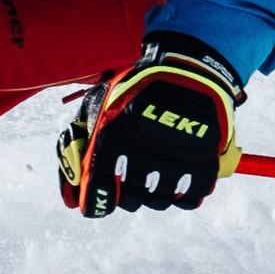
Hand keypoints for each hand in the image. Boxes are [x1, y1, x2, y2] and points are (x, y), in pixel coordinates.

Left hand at [57, 32, 243, 214]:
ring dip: (155, 194)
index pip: (96, 195)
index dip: (94, 202)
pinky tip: (179, 180)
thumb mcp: (101, 102)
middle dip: (127, 195)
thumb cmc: (139, 87)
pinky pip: (189, 200)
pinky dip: (183, 195)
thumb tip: (71, 174)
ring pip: (159, 202)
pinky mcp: (202, 168)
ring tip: (157, 176)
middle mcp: (140, 160)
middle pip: (131, 201)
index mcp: (111, 144)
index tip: (98, 200)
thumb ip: (82, 136)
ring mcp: (173, 166)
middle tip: (131, 182)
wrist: (189, 71)